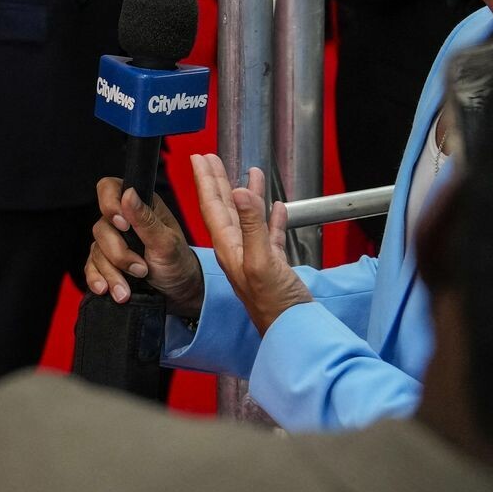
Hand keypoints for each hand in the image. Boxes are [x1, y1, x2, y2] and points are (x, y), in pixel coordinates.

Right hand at [84, 177, 204, 318]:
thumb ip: (146, 219)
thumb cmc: (178, 262)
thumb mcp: (167, 242)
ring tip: (127, 291)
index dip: (109, 204)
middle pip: (101, 227)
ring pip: (96, 251)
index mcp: (139, 205)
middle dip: (118, 254)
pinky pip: (91, 267)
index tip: (123, 226)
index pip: (109, 189)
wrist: (178, 292)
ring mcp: (112, 241)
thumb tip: (129, 193)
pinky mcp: (106, 262)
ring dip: (111, 273)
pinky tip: (105, 290)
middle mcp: (123, 220)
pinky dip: (97, 279)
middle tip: (140, 269)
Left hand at [190, 156, 311, 334]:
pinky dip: (272, 219)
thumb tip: (238, 191)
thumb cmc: (274, 305)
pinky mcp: (273, 266)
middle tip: (211, 158)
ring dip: (247, 194)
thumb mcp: (261, 262)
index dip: (206, 180)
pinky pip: (270, 235)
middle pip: (224, 207)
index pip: (212, 206)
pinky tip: (277, 208)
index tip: (199, 158)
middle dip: (218, 181)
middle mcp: (237, 250)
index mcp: (229, 247)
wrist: (293, 333)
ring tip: (249, 171)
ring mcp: (255, 258)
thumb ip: (251, 226)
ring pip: (248, 218)